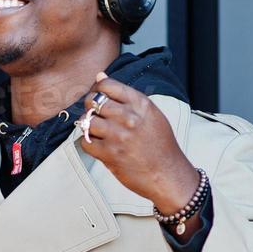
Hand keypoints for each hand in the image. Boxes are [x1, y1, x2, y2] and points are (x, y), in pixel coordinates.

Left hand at [79, 73, 201, 218]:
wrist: (168, 174)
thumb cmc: (160, 145)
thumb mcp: (150, 114)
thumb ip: (126, 96)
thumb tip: (100, 77)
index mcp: (140, 104)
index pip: (107, 85)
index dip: (98, 90)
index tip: (99, 97)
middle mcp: (128, 117)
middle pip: (93, 101)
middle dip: (90, 107)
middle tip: (96, 116)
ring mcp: (118, 136)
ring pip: (86, 120)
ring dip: (87, 126)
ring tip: (97, 132)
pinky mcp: (109, 154)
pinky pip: (85, 142)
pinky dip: (87, 144)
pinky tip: (97, 145)